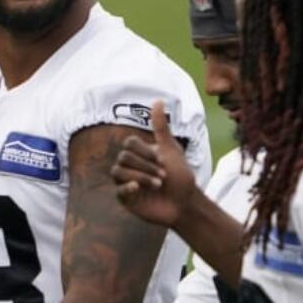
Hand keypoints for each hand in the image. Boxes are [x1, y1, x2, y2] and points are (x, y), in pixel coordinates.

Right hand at [111, 101, 195, 227]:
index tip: (162, 160)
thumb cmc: (180, 176)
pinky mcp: (126, 198)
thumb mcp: (171, 149)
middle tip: (164, 176)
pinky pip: (118, 190)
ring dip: (141, 177)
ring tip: (159, 185)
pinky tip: (138, 189)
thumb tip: (158, 100)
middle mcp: (130, 166)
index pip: (130, 143)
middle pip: (124, 157)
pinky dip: (127, 188)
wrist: (185, 203)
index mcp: (139, 153)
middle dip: (145, 166)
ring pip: (118, 172)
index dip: (145, 151)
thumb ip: (161, 127)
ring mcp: (126, 182)